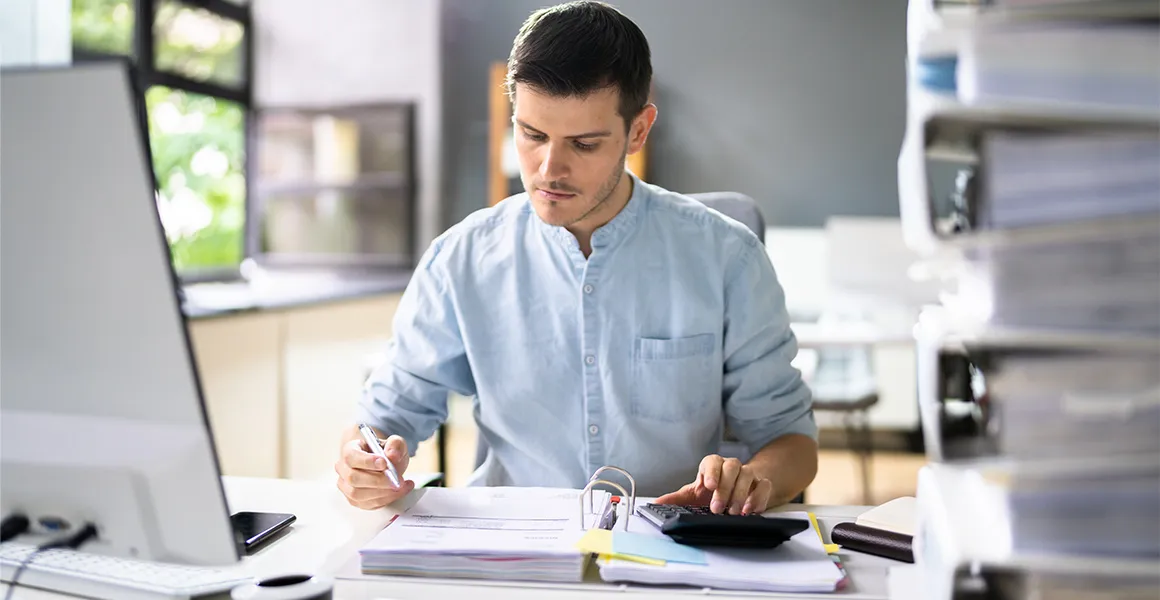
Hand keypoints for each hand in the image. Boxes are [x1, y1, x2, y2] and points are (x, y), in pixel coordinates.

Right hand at [335, 425, 414, 509]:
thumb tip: (392, 455)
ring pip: (358, 494)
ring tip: (400, 486)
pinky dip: (385, 499)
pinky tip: (398, 492)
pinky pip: (367, 504)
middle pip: (353, 478)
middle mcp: (344, 469)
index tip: (384, 463)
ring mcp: (346, 486)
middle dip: (378, 480)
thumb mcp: (395, 444)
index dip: (367, 461)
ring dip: (382, 492)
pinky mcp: (354, 500)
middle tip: (397, 480)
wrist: (387, 467)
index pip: (351, 456)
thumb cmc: (387, 454)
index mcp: (350, 450)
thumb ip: (395, 445)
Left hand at [655, 455, 772, 515]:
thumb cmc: (712, 492)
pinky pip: (764, 486)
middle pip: (731, 467)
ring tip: (733, 512)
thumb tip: (656, 503)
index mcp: (713, 466)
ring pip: (748, 475)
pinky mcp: (762, 484)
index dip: (712, 471)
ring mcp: (748, 474)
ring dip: (740, 494)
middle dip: (725, 488)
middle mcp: (731, 467)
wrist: (737, 490)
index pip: (712, 461)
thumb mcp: (694, 495)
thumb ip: (676, 499)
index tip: (708, 485)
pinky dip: (759, 497)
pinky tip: (750, 510)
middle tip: (718, 508)